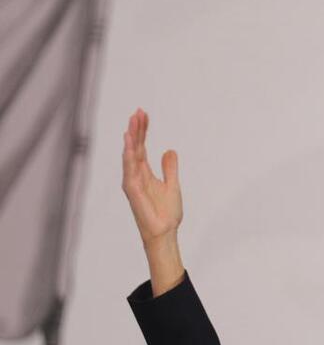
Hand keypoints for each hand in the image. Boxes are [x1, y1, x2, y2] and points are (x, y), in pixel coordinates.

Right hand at [121, 108, 182, 250]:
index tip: (144, 114)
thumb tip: (169, 150)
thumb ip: (169, 168)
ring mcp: (132, 182)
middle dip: (136, 129)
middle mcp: (135, 174)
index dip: (143, 130)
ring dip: (131, 139)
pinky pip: (129, 170)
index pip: (141, 146)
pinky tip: (130, 144)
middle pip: (134, 147)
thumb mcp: (172, 185)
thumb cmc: (166, 213)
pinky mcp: (132, 191)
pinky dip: (129, 157)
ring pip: (130, 155)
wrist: (165, 232)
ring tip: (132, 122)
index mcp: (144, 172)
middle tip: (138, 111)